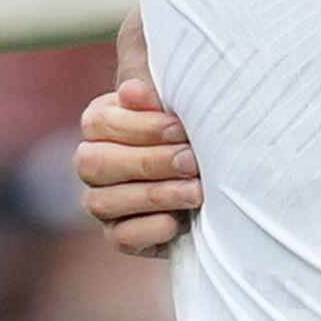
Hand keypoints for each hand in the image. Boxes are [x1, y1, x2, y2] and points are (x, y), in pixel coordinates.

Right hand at [74, 76, 199, 256]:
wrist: (225, 172)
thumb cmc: (199, 124)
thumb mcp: (183, 97)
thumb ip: (156, 82)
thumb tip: (132, 90)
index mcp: (101, 122)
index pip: (97, 122)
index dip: (138, 127)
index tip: (180, 128)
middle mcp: (94, 163)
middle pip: (94, 163)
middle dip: (148, 162)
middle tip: (192, 161)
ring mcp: (104, 202)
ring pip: (102, 202)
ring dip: (154, 196)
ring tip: (195, 192)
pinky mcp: (123, 235)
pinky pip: (119, 238)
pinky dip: (148, 229)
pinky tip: (177, 222)